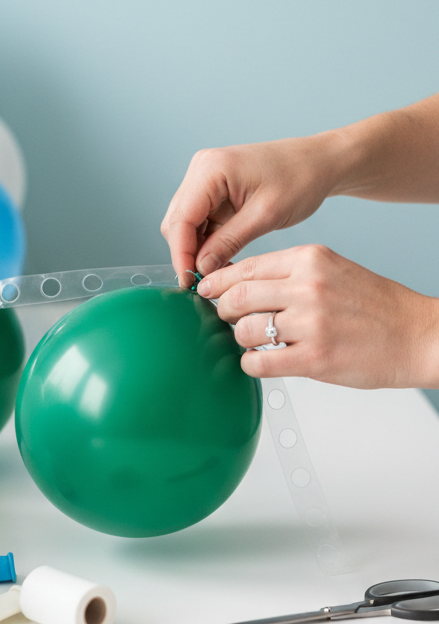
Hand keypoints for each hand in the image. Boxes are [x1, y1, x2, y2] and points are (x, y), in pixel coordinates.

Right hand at [161, 133, 347, 285]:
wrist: (319, 163)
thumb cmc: (300, 179)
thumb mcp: (265, 216)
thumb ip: (229, 242)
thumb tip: (201, 268)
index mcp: (211, 169)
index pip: (180, 219)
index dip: (181, 254)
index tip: (189, 282)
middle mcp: (202, 169)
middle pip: (177, 222)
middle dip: (187, 253)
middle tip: (204, 282)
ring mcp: (206, 179)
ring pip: (185, 224)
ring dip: (196, 249)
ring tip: (217, 272)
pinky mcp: (214, 190)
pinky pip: (200, 221)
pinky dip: (207, 242)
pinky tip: (221, 258)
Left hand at [197, 244, 438, 388]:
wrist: (417, 335)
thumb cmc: (376, 306)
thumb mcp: (332, 270)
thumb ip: (289, 274)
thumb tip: (240, 282)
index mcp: (310, 259)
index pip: (245, 267)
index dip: (218, 281)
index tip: (206, 290)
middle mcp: (308, 286)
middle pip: (237, 297)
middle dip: (222, 310)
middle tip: (226, 319)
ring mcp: (310, 323)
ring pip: (242, 330)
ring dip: (240, 339)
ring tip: (254, 341)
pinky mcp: (314, 358)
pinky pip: (257, 362)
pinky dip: (251, 364)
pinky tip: (263, 361)